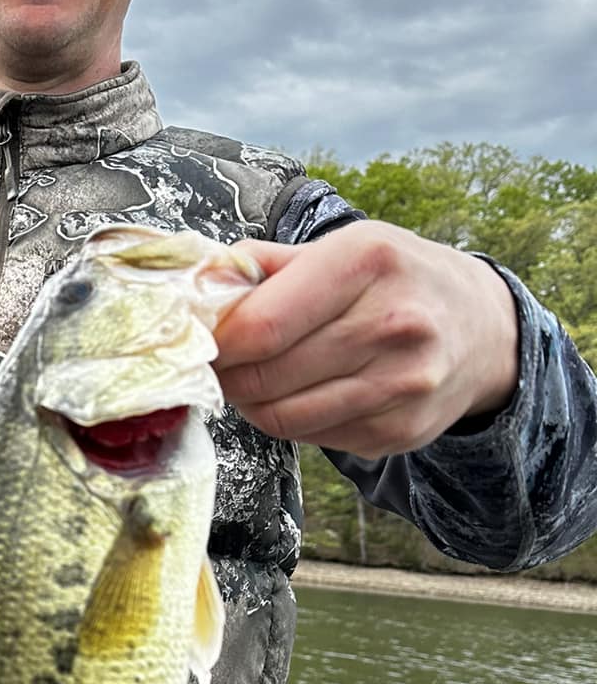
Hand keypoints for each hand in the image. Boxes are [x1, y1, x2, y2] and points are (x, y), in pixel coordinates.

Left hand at [214, 223, 518, 453]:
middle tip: (217, 363)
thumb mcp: (346, 246)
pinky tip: (297, 394)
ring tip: (251, 378)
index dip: (216, 341)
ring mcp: (401, 384)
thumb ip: (267, 264)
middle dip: (226, 373)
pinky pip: (311, 437)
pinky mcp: (399, 431)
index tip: (199, 340)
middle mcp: (393, 323)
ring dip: (249, 402)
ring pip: (281, 416)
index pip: (262, 324)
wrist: (483, 329)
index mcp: (368, 262)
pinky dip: (288, 420)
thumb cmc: (398, 280)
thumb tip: (200, 283)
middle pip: (266, 374)